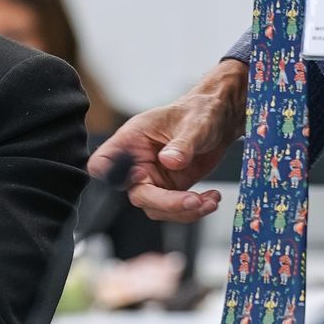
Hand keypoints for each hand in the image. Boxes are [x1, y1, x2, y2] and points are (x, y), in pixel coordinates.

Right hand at [90, 60, 246, 221]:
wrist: (220, 120)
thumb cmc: (200, 111)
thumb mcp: (194, 124)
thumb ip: (182, 144)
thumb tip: (169, 161)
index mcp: (131, 140)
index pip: (103, 163)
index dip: (111, 177)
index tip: (138, 178)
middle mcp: (138, 163)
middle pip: (138, 195)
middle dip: (167, 203)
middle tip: (193, 201)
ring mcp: (154, 179)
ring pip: (158, 208)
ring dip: (184, 211)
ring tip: (208, 201)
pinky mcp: (171, 189)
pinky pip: (176, 209)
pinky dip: (195, 210)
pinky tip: (210, 200)